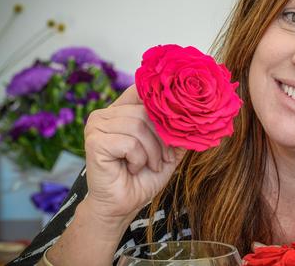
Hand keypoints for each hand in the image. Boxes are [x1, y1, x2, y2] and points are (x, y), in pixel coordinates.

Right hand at [82, 84, 186, 222]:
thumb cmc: (142, 177)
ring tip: (149, 165)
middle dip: (162, 138)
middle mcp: (105, 114)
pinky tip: (132, 168)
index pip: (141, 90)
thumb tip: (200, 115)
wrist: (123, 205)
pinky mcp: (94, 141)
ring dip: (152, 151)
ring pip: (138, 126)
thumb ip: (179, 130)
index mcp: (120, 111)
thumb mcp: (169, 150)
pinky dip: (139, 159)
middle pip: (145, 111)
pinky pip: (129, 142)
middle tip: (164, 158)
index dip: (161, 97)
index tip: (181, 105)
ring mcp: (96, 126)